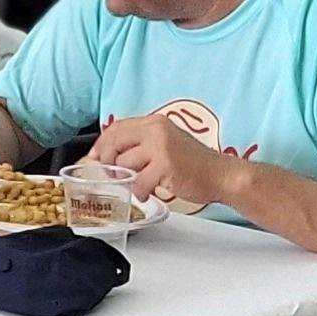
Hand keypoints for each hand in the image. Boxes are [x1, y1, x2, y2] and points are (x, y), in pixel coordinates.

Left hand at [89, 111, 238, 210]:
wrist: (221, 175)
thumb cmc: (194, 163)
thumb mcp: (166, 142)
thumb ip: (142, 144)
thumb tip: (111, 154)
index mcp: (154, 122)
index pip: (116, 127)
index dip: (101, 144)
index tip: (95, 157)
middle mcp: (155, 130)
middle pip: (114, 143)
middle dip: (107, 162)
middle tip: (112, 175)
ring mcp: (160, 147)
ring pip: (124, 164)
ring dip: (126, 179)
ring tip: (137, 185)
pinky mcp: (165, 166)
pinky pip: (138, 182)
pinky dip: (139, 191)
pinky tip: (147, 193)